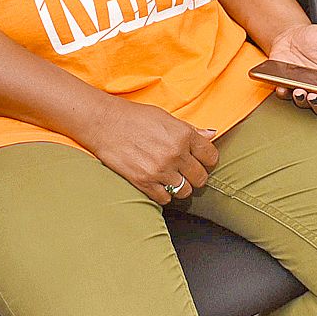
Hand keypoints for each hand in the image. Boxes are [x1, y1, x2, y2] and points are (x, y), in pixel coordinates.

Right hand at [85, 99, 218, 204]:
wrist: (105, 123)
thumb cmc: (135, 117)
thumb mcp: (166, 117)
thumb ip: (190, 130)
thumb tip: (211, 135)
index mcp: (183, 135)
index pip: (211, 156)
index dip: (207, 160)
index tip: (201, 161)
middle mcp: (175, 154)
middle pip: (200, 177)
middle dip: (195, 176)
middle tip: (186, 172)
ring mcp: (160, 170)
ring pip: (185, 191)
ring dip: (180, 187)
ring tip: (171, 179)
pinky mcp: (144, 182)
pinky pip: (165, 198)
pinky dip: (164, 194)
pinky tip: (158, 184)